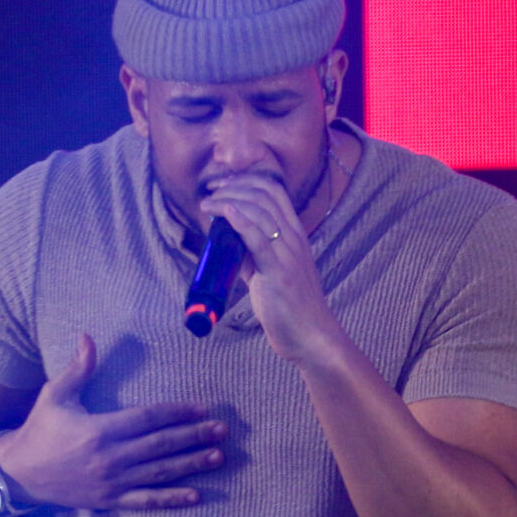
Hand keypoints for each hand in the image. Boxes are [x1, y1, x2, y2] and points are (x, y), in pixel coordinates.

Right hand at [0, 332, 225, 509]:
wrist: (19, 473)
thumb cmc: (39, 430)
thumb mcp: (55, 395)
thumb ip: (77, 369)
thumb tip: (87, 337)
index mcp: (99, 430)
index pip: (148, 418)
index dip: (177, 412)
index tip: (201, 407)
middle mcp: (110, 458)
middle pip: (161, 445)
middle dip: (194, 436)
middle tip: (222, 430)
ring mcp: (112, 482)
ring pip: (160, 473)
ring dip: (191, 465)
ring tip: (217, 456)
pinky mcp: (110, 500)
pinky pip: (146, 501)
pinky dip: (171, 499)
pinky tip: (195, 496)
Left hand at [199, 167, 345, 366]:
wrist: (310, 335)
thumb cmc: (290, 306)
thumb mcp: (270, 271)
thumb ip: (252, 255)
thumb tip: (227, 242)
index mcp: (295, 235)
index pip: (274, 191)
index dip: (245, 180)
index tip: (221, 184)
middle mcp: (294, 238)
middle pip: (264, 195)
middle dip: (232, 186)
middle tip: (209, 191)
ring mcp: (288, 253)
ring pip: (259, 211)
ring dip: (228, 200)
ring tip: (206, 204)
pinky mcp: (278, 271)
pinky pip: (259, 239)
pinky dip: (240, 221)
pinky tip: (224, 212)